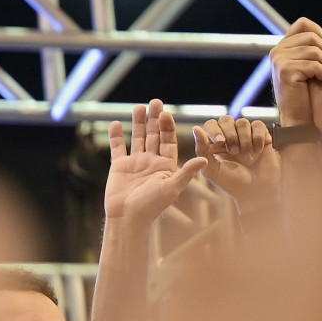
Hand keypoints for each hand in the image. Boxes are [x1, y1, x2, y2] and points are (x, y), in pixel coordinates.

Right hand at [101, 99, 207, 232]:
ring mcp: (135, 163)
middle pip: (154, 135)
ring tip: (139, 107)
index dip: (168, 126)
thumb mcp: (172, 188)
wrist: (128, 218)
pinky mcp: (119, 167)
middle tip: (156, 102)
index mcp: (166, 164)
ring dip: (139, 123)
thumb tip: (205, 159)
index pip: (168, 140)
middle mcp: (151, 161)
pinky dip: (116, 136)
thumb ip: (186, 172)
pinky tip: (117, 123)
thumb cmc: (152, 206)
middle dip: (155, 119)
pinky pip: (117, 148)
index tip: (166, 113)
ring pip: (138, 138)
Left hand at [195, 115, 280, 215]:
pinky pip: (258, 125)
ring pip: (242, 122)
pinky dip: (257, 137)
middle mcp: (230, 137)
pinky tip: (257, 151)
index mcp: (214, 144)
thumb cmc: (231, 182)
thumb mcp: (211, 169)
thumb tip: (195, 128)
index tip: (219, 142)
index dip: (213, 129)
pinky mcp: (262, 136)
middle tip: (233, 151)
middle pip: (226, 119)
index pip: (210, 125)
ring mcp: (246, 136)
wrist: (256, 190)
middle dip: (230, 134)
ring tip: (246, 155)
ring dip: (244, 139)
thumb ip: (202, 150)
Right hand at [270, 18, 321, 128]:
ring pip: (315, 50)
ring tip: (321, 76)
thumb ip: (313, 46)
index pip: (303, 24)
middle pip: (312, 36)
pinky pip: (314, 64)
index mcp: (283, 47)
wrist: (300, 115)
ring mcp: (278, 60)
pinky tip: (320, 81)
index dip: (319, 33)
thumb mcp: (312, 62)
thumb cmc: (309, 90)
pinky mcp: (284, 70)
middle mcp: (277, 51)